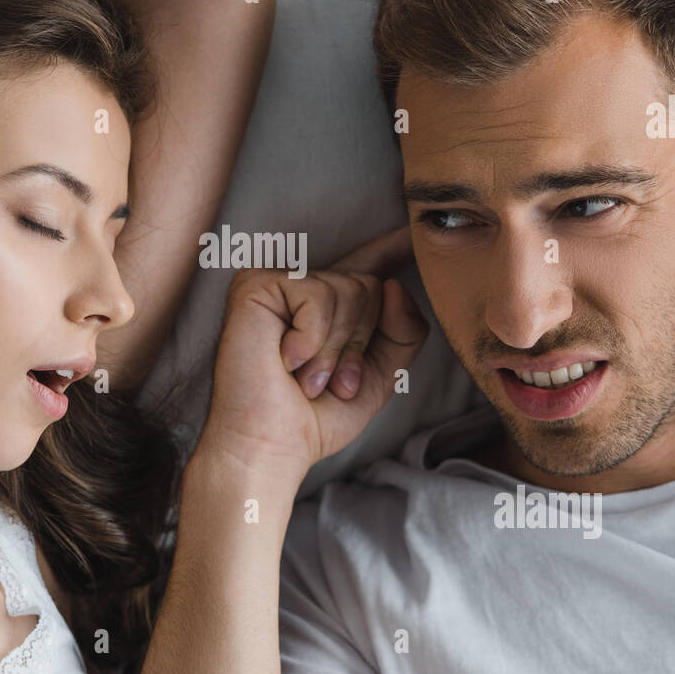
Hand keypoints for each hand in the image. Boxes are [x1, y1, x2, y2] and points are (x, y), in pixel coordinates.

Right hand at [198, 226, 428, 485]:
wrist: (271, 446)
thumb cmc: (315, 418)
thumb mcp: (378, 376)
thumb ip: (403, 332)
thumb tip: (395, 285)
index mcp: (331, 307)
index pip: (370, 265)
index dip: (396, 244)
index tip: (418, 227)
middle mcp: (304, 288)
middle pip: (370, 285)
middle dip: (359, 342)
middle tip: (327, 383)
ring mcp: (278, 282)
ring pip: (348, 288)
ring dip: (336, 349)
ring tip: (306, 378)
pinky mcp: (256, 284)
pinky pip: (317, 294)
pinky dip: (313, 338)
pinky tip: (286, 360)